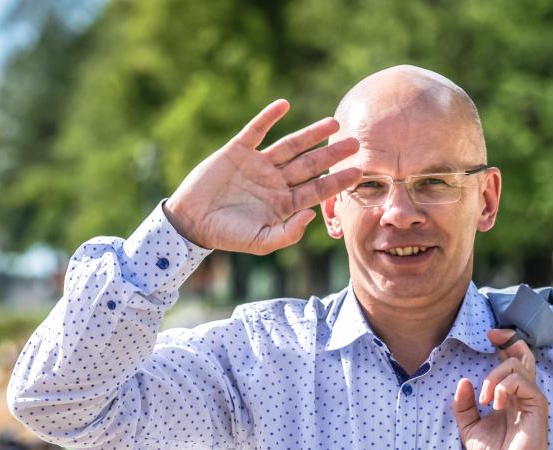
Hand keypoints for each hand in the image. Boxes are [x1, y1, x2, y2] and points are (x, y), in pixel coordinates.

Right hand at [164, 99, 360, 254]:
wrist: (192, 223)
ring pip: (290, 145)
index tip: (359, 172)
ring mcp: (258, 164)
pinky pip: (256, 131)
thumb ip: (289, 232)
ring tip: (333, 123)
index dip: (338, 180)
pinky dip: (268, 117)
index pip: (317, 189)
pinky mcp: (237, 151)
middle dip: (332, 154)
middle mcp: (275, 181)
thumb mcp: (261, 241)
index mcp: (284, 202)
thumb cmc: (228, 235)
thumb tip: (312, 214)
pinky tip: (284, 105)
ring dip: (311, 134)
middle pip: (310, 164)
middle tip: (356, 142)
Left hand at [451, 329, 552, 449]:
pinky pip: (523, 382)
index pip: (511, 359)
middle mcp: (522, 392)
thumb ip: (463, 406)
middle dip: (507, 339)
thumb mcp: (469, 429)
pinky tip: (495, 404)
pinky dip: (504, 388)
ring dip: (495, 376)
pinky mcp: (538, 406)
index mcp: (509, 394)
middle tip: (490, 338)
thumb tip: (463, 381)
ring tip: (485, 398)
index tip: (488, 336)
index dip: (503, 342)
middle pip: (523, 352)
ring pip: (518, 365)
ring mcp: (532, 398)